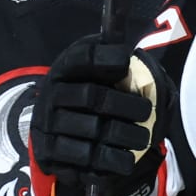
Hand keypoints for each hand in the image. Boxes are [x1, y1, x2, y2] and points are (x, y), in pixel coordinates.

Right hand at [28, 36, 170, 195]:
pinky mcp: (52, 156)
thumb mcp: (91, 67)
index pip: (81, 57)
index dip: (104, 57)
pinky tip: (127, 158)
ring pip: (91, 130)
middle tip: (146, 111)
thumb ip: (106, 50)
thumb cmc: (82, 90)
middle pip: (91, 96)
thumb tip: (118, 32)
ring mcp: (49, 127)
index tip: (126, 61)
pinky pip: (84, 162)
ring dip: (124, 135)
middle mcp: (51, 96)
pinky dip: (111, 161)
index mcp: (63, 71)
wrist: (53, 128)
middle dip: (125, 104)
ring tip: (143, 138)